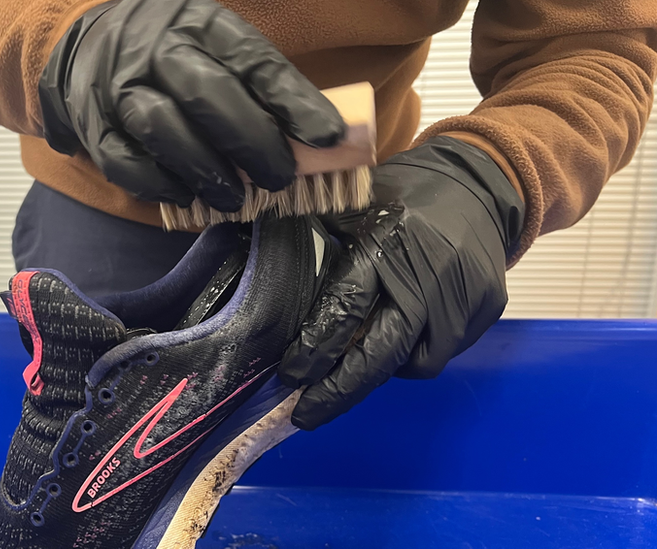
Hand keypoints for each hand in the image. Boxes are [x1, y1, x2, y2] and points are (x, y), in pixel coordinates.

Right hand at [39, 0, 344, 211]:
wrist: (90, 48)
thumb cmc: (174, 58)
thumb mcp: (218, 50)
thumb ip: (260, 88)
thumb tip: (318, 141)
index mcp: (199, 24)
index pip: (253, 60)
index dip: (293, 101)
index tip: (327, 137)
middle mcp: (156, 49)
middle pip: (208, 95)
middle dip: (252, 143)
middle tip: (280, 178)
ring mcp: (120, 87)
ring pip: (163, 130)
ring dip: (206, 171)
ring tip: (234, 198)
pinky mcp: (94, 125)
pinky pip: (124, 162)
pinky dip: (159, 185)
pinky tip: (185, 195)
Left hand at [279, 136, 524, 429]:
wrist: (480, 184)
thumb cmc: (404, 195)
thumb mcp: (355, 205)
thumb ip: (320, 240)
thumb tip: (271, 280)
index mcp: (387, 244)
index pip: (344, 308)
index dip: (315, 348)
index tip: (290, 377)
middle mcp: (427, 277)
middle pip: (380, 353)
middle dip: (340, 390)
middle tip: (306, 413)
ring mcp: (463, 298)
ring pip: (415, 364)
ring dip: (381, 372)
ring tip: (355, 368)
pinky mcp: (486, 311)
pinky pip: (443, 352)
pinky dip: (415, 354)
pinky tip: (400, 338)